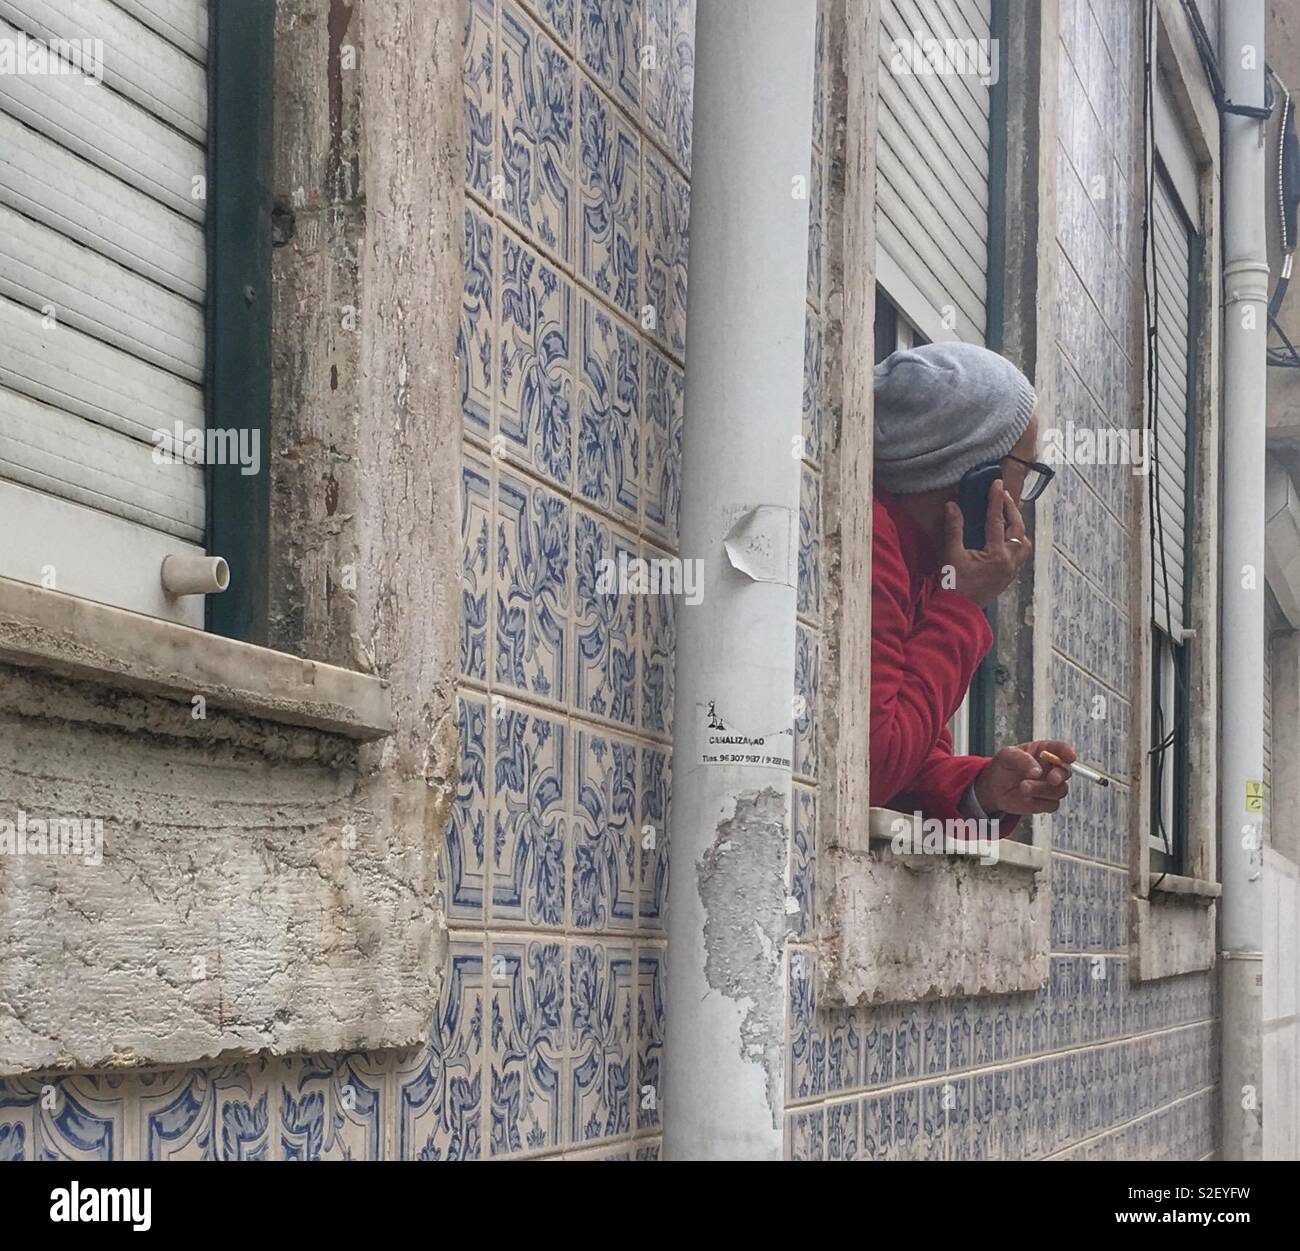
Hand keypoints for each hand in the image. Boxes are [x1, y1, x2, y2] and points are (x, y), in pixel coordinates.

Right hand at [942, 479, 1031, 606]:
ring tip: (1008, 517)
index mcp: (996, 554)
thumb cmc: (953, 585)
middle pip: (1018, 529)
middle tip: (1004, 496)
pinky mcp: (1009, 576)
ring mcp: (1011, 570)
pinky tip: (1006, 538)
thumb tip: (953, 505)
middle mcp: (1009, 561)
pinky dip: (1016, 541)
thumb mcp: (951, 555)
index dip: (996, 500)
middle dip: (1012, 510)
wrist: (958, 612)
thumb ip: (954, 529)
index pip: (997, 521)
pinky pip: (1020, 554)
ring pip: (1024, 543)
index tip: (996, 483)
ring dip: (1018, 527)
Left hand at [973, 740, 1076, 815]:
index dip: (1067, 752)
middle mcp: (1052, 768)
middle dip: (1060, 775)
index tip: (1069, 757)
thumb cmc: (1003, 766)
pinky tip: (1025, 797)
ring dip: (1042, 790)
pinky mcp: (1046, 802)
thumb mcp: (1007, 755)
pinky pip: (1052, 805)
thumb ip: (1022, 759)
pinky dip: (1039, 802)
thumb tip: (1037, 771)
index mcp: (1045, 751)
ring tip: (1023, 786)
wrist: (994, 786)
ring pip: (1060, 790)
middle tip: (1051, 778)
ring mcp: (1050, 786)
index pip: (1061, 749)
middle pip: (1066, 772)